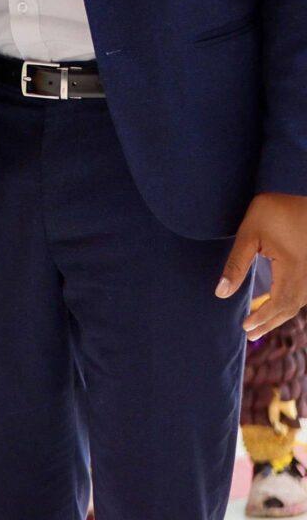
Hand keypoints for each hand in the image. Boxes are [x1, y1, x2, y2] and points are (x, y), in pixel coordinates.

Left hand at [221, 192, 306, 340]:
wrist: (297, 187)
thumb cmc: (272, 209)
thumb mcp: (248, 235)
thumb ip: (235, 265)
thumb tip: (221, 293)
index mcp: (295, 269)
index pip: (280, 304)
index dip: (263, 318)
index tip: (246, 327)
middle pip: (292, 306)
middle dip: (271, 320)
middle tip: (251, 332)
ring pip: (300, 299)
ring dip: (280, 311)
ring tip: (260, 321)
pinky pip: (303, 288)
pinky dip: (289, 299)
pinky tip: (274, 300)